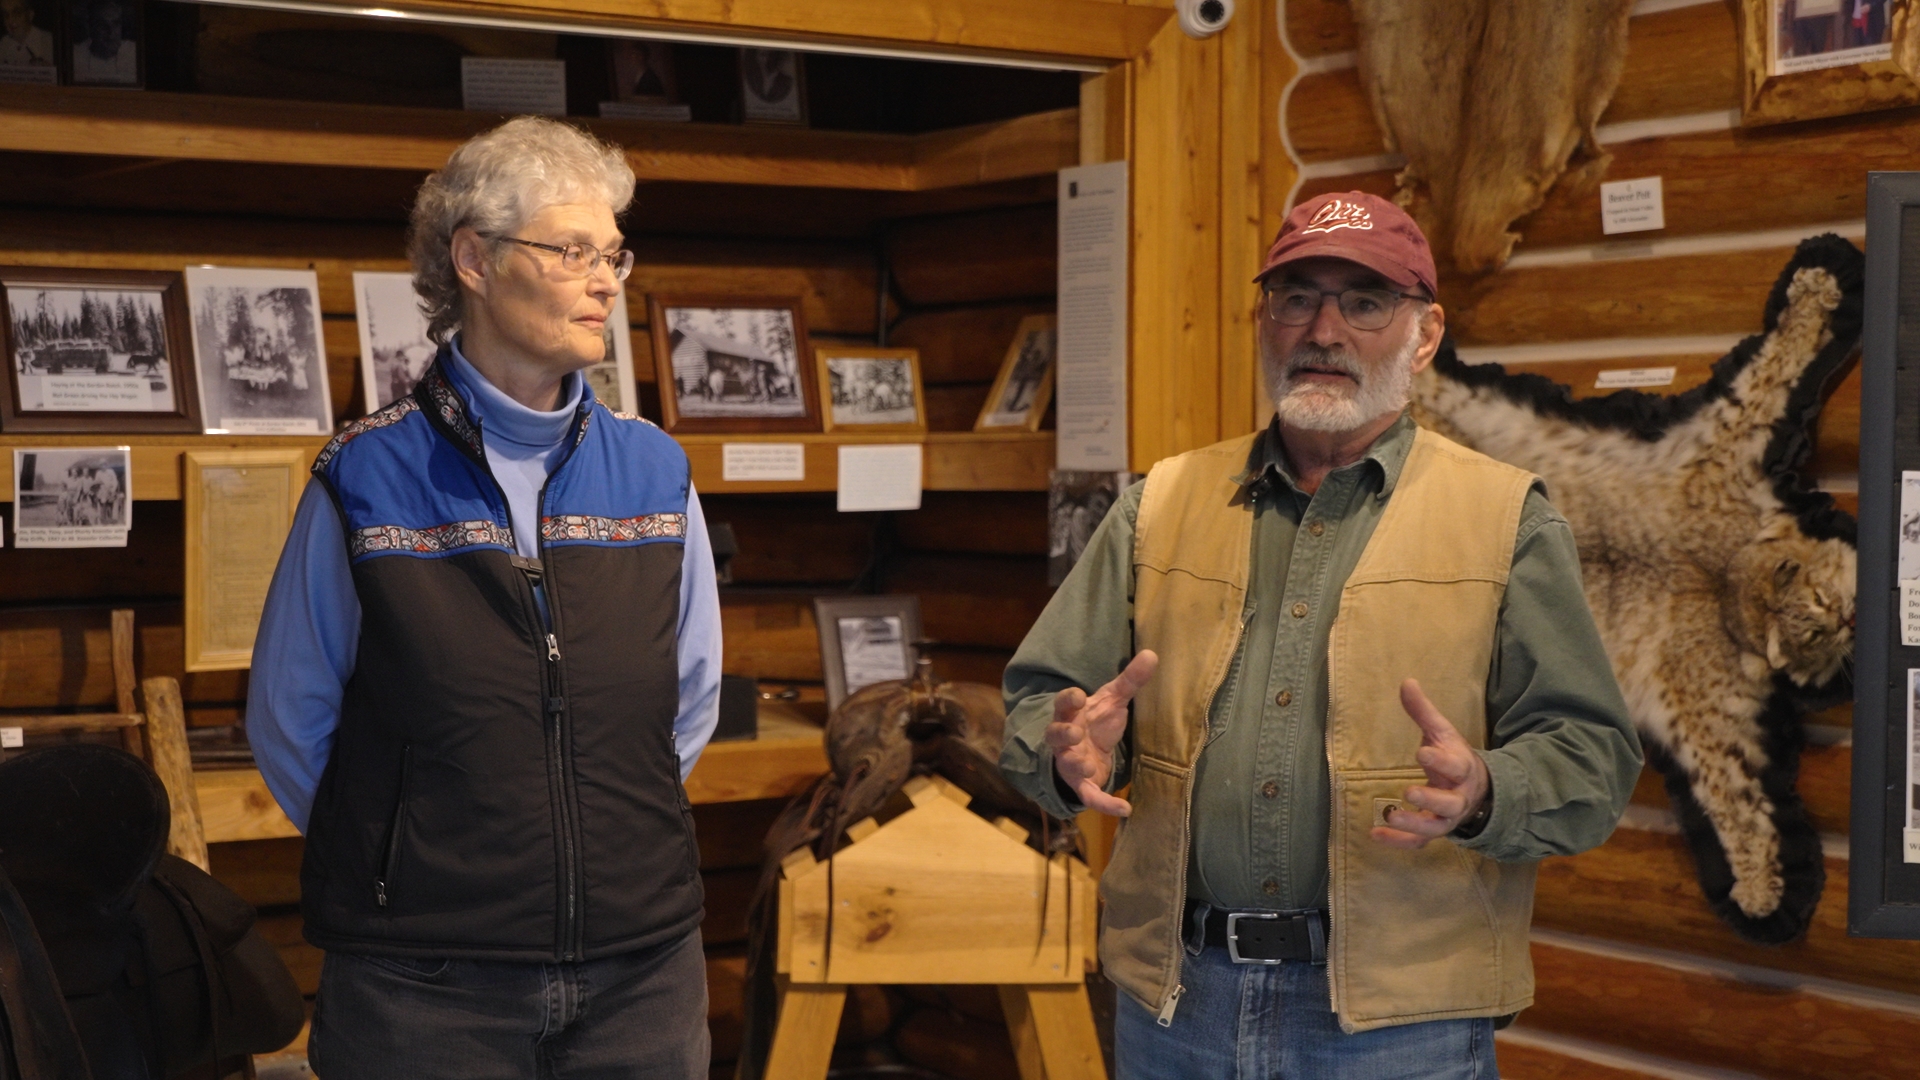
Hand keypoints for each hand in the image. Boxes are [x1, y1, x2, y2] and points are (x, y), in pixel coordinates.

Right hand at [1045, 650, 1157, 817]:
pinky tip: (1125, 809)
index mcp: (1072, 714)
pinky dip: (1105, 804)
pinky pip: (1089, 796)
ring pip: (1067, 765)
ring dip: (1076, 764)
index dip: (1069, 700)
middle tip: (1075, 733)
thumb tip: (1153, 653)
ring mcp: (1071, 762)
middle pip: (1055, 735)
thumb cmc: (1096, 722)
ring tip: (1087, 765)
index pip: (1063, 704)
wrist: (1089, 751)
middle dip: (1063, 734)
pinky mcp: (1081, 784)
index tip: (1079, 696)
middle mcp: (1066, 739)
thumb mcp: (1113, 700)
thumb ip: (1130, 680)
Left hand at [1371, 678, 1489, 848]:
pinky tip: (1375, 835)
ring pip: (1435, 827)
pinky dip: (1399, 842)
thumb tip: (1406, 681)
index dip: (1440, 761)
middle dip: (1430, 799)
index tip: (1422, 752)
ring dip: (1414, 825)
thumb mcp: (1441, 733)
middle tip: (1408, 792)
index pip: (1455, 765)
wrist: (1478, 789)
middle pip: (1449, 803)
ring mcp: (1447, 818)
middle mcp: (1457, 797)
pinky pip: (1419, 842)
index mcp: (1461, 768)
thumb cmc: (1454, 757)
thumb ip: (1423, 712)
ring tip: (1391, 817)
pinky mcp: (1435, 830)